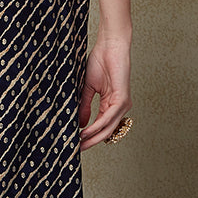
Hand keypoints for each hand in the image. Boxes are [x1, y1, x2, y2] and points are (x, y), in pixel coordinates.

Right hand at [78, 35, 130, 150]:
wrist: (109, 47)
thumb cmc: (100, 62)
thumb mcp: (88, 88)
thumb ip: (85, 106)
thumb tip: (81, 125)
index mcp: (111, 104)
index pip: (101, 126)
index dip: (88, 136)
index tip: (74, 143)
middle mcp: (119, 107)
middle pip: (106, 131)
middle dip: (90, 142)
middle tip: (76, 150)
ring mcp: (122, 104)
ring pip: (108, 127)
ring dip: (93, 137)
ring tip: (79, 143)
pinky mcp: (122, 99)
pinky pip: (109, 117)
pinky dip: (97, 125)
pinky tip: (86, 131)